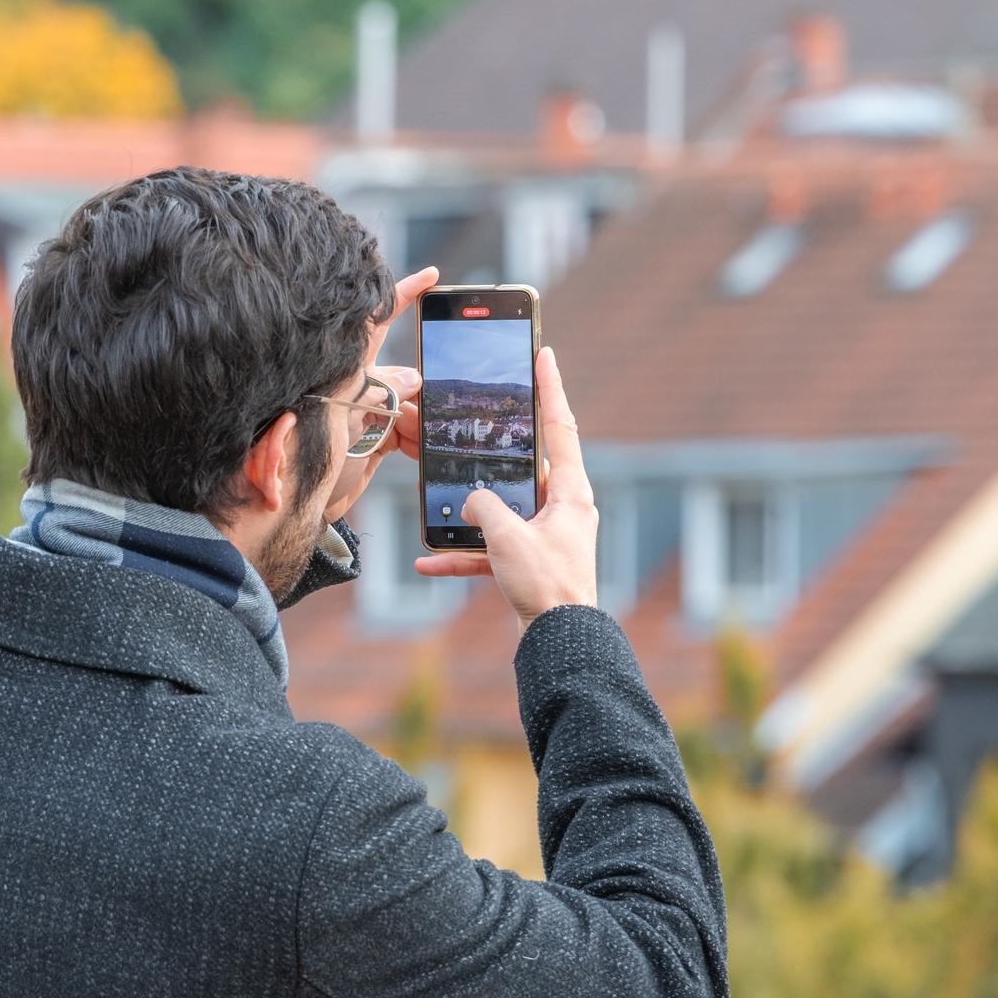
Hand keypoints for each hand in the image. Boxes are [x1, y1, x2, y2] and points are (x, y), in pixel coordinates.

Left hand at [320, 267, 434, 524]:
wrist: (289, 510)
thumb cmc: (300, 457)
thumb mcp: (338, 417)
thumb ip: (377, 392)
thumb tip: (414, 378)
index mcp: (344, 368)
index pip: (377, 322)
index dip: (403, 295)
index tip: (431, 276)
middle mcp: (356, 387)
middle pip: (402, 374)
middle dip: (419, 391)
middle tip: (418, 414)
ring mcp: (365, 414)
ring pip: (408, 405)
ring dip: (417, 422)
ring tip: (411, 440)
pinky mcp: (372, 442)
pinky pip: (404, 432)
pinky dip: (414, 440)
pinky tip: (417, 449)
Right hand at [414, 346, 596, 625]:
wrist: (559, 643)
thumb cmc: (547, 588)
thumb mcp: (508, 537)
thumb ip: (483, 506)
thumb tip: (470, 499)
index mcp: (570, 492)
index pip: (560, 426)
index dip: (550, 388)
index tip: (543, 354)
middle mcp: (561, 508)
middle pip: (523, 464)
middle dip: (491, 448)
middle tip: (471, 417)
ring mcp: (544, 536)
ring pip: (500, 508)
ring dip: (467, 508)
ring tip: (437, 491)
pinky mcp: (528, 563)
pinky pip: (489, 549)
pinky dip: (462, 553)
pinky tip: (427, 562)